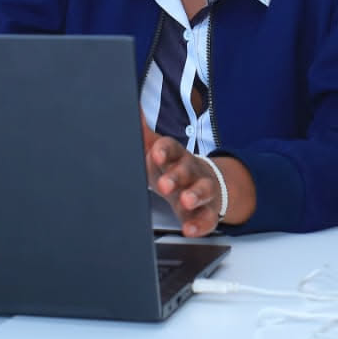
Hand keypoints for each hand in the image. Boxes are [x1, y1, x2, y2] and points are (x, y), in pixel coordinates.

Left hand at [140, 118, 222, 236]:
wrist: (206, 183)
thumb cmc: (174, 167)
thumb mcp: (157, 152)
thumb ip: (143, 134)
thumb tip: (129, 109)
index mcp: (176, 155)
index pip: (171, 148)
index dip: (163, 151)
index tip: (155, 154)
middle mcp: (191, 170)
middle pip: (186, 170)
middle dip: (176, 176)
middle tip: (164, 184)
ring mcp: (203, 190)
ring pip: (203, 190)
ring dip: (195, 195)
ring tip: (186, 201)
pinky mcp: (208, 211)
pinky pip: (207, 218)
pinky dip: (200, 224)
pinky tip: (190, 229)